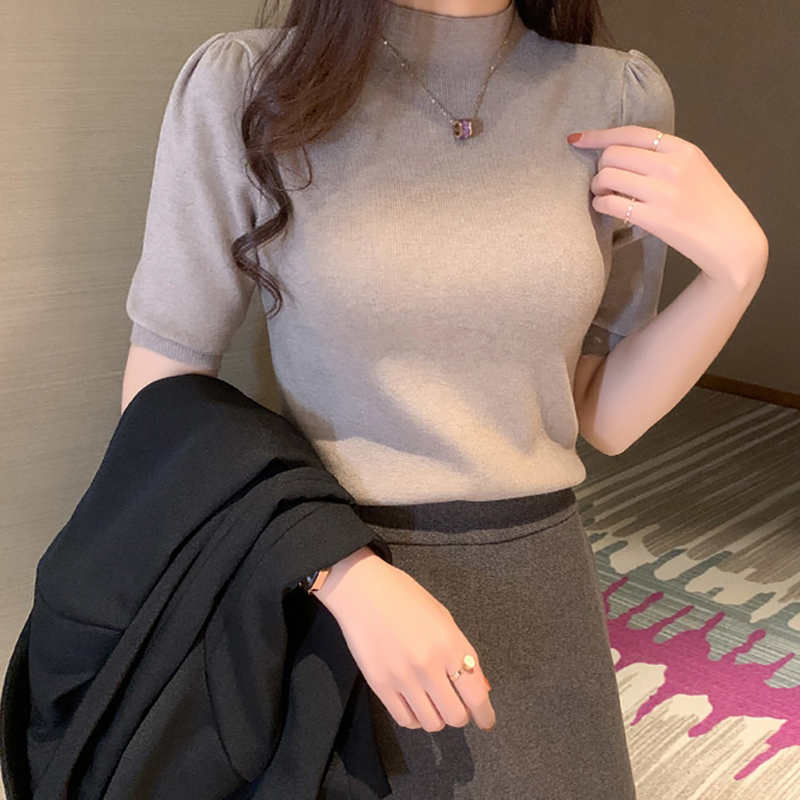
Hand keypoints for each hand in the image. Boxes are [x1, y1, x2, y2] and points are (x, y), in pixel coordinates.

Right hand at [315, 550, 495, 732]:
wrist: (362, 589)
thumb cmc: (404, 597)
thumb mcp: (443, 617)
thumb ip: (462, 652)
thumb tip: (478, 685)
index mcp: (449, 644)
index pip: (476, 695)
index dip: (485, 714)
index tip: (486, 720)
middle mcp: (428, 664)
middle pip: (456, 716)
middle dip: (460, 715)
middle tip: (455, 704)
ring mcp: (403, 677)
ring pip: (431, 723)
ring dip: (437, 717)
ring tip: (432, 701)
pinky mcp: (380, 685)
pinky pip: (405, 719)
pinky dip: (415, 718)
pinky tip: (414, 704)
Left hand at [569, 125, 768, 288]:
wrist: (731, 240)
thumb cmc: (710, 206)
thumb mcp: (695, 169)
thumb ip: (663, 157)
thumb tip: (620, 152)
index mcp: (682, 149)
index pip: (631, 134)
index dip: (598, 135)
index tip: (577, 139)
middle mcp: (672, 166)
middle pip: (613, 154)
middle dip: (600, 167)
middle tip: (604, 182)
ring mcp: (663, 192)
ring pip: (607, 176)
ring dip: (597, 187)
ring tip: (604, 195)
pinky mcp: (654, 218)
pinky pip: (610, 203)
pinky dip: (600, 204)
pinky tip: (605, 208)